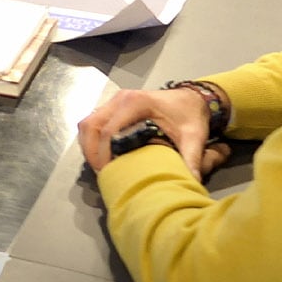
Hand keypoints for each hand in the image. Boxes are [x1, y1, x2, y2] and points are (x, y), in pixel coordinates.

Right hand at [78, 86, 224, 175]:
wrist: (191, 98)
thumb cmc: (190, 116)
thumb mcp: (194, 137)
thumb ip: (192, 159)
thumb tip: (190, 182)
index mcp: (136, 103)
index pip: (108, 130)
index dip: (104, 154)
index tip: (109, 173)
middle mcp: (120, 99)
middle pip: (91, 125)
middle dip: (92, 151)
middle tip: (102, 172)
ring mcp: (114, 100)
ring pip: (87, 123)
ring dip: (89, 145)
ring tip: (100, 165)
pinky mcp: (112, 106)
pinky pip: (92, 122)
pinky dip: (92, 140)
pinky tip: (102, 155)